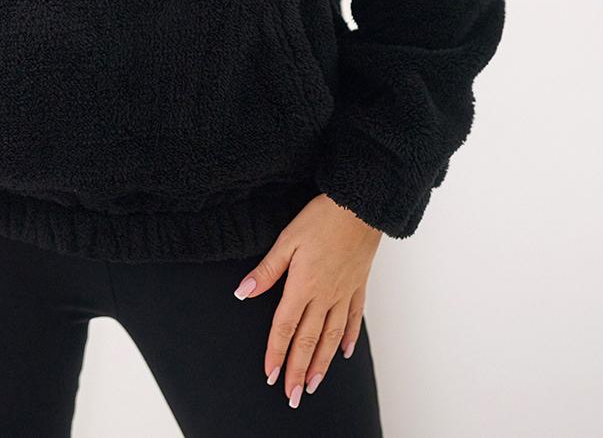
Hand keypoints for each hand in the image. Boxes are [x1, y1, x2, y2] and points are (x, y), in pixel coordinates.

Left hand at [232, 193, 381, 408]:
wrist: (359, 206)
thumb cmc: (320, 219)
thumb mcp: (287, 240)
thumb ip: (267, 270)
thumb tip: (243, 292)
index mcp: (303, 286)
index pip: (285, 327)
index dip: (276, 352)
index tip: (270, 375)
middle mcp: (324, 296)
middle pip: (308, 340)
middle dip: (297, 369)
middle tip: (292, 396)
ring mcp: (343, 293)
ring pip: (331, 337)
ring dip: (321, 363)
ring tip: (313, 384)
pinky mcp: (358, 286)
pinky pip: (353, 319)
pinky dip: (348, 338)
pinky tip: (344, 353)